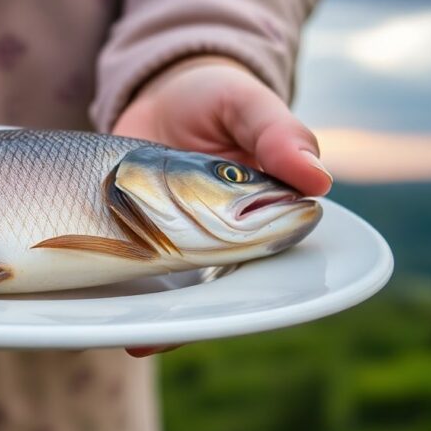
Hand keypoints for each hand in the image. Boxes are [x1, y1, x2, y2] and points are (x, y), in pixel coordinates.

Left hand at [114, 55, 332, 357]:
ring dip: (158, 317)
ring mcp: (177, 241)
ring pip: (175, 292)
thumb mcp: (248, 104)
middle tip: (162, 335)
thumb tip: (318, 179)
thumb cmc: (216, 97)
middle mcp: (222, 239)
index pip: (267, 264)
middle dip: (193, 318)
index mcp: (262, 215)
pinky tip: (112, 321)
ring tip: (136, 338)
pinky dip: (125, 296)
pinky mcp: (138, 237)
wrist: (159, 92)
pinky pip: (135, 272)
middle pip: (216, 290)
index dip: (255, 293)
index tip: (231, 308)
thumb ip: (278, 135)